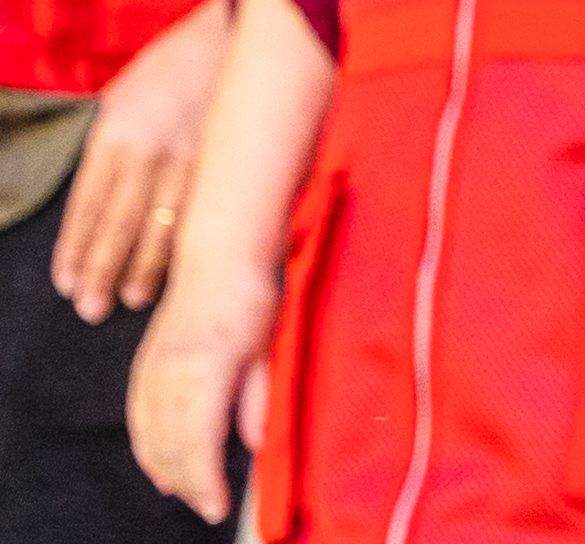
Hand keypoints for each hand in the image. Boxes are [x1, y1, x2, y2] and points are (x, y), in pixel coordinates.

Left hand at [53, 0, 219, 316]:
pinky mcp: (228, 158)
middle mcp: (147, 148)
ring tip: (132, 299)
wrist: (240, 27)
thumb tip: (100, 199)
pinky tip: (182, 266)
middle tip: (91, 309)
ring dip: (145, 266)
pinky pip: (202, 209)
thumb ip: (111, 145)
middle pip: (117, 222)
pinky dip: (188, 242)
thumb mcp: (125, 95)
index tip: (67, 282)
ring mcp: (191, 155)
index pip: (86, 204)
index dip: (74, 247)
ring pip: (161, 224)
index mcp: (114, 131)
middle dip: (102, 269)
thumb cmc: (177, 64)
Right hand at [123, 248, 269, 520]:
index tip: (218, 509)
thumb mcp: (266, 351)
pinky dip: (147, 448)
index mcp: (203, 375)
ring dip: (165, 470)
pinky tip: (159, 466)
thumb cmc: (253, 299)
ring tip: (188, 493)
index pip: (198, 447)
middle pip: (169, 449)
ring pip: (149, 438)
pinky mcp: (142, 366)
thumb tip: (258, 449)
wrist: (217, 255)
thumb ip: (258, 402)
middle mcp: (168, 378)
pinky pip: (138, 420)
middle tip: (208, 506)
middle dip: (188, 484)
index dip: (206, 484)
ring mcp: (150, 372)